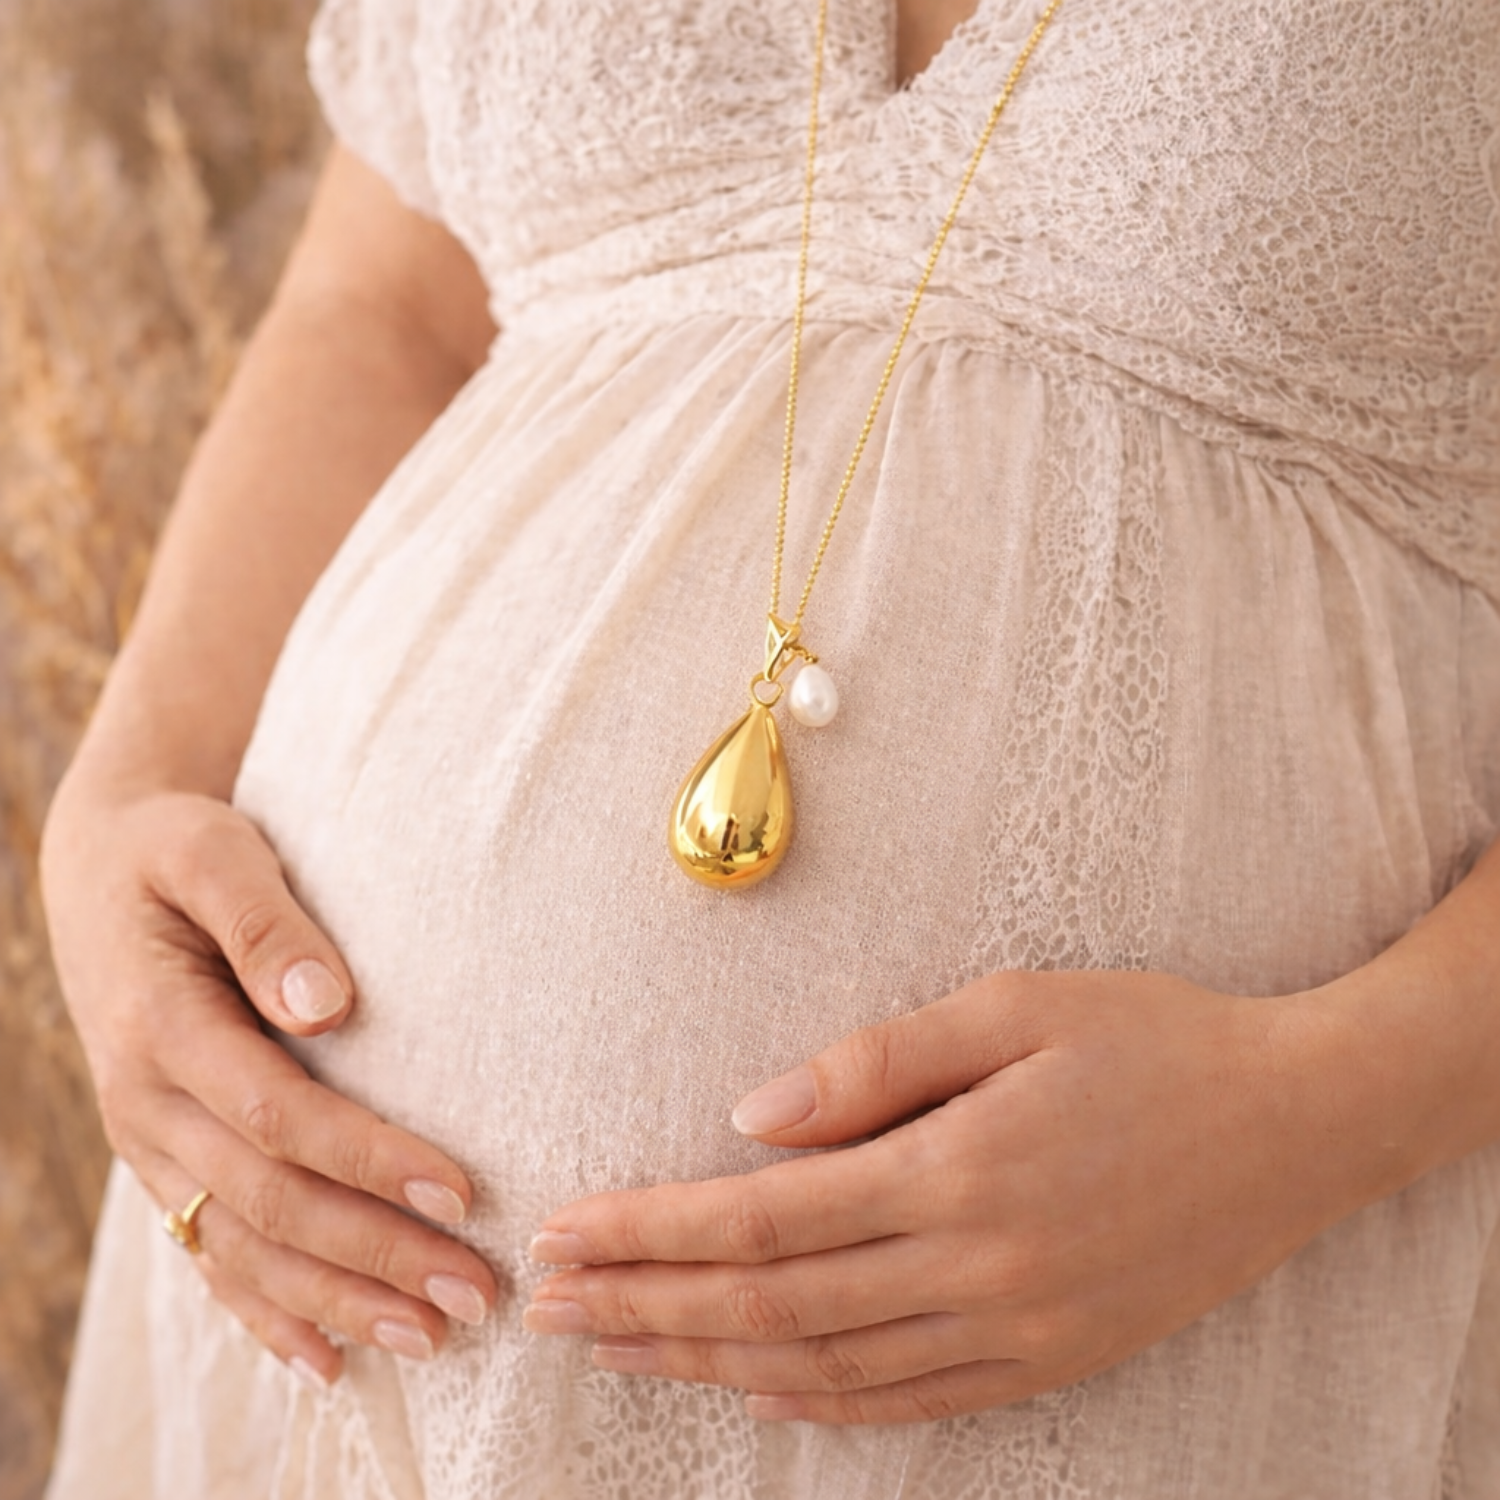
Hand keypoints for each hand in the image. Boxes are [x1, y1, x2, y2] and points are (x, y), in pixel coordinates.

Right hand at [41, 783, 499, 1386]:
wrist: (103, 872)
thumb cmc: (175, 851)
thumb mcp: (214, 854)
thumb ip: (265, 922)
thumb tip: (330, 1002)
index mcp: (163, 1028)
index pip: (277, 1115)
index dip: (367, 1160)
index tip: (460, 1192)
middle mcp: (149, 1103)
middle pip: (269, 1202)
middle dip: (373, 1254)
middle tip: (474, 1292)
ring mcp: (153, 1144)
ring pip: (242, 1248)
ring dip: (337, 1301)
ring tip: (431, 1339)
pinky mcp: (166, 1161)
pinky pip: (210, 1254)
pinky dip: (267, 1314)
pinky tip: (328, 1360)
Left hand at [525, 970, 1397, 1422]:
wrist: (1299, 1121)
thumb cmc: (1151, 1039)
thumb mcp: (1014, 1008)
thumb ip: (876, 1062)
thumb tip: (750, 1118)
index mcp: (954, 1170)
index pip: (758, 1219)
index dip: (649, 1232)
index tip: (565, 1233)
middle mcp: (975, 1268)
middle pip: (769, 1305)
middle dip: (645, 1306)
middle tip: (550, 1307)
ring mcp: (1016, 1330)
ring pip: (825, 1366)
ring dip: (706, 1362)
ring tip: (618, 1350)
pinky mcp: (1053, 1359)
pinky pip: (911, 1401)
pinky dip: (818, 1402)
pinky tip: (754, 1389)